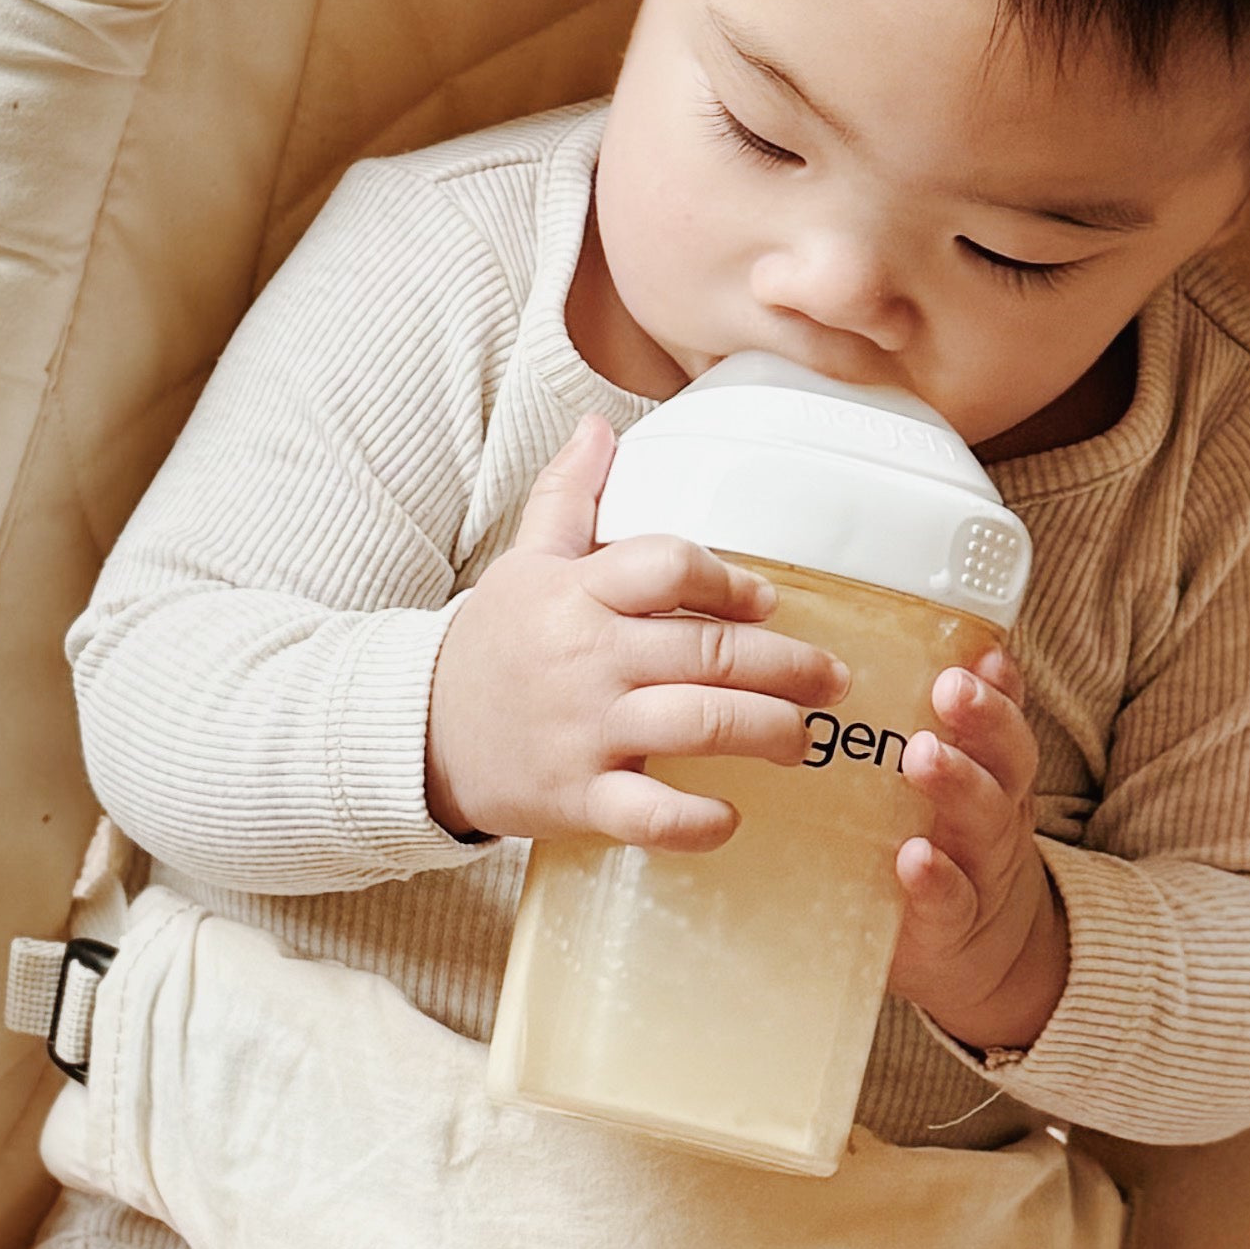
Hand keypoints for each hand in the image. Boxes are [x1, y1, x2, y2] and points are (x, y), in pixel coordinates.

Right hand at [423, 413, 851, 849]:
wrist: (420, 735)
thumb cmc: (491, 648)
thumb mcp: (523, 563)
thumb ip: (567, 495)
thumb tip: (600, 426)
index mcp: (575, 592)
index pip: (668, 566)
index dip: (729, 581)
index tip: (764, 603)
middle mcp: (585, 658)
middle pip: (708, 650)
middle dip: (788, 666)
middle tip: (830, 680)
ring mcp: (584, 731)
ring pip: (700, 724)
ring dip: (769, 731)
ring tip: (800, 737)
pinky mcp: (579, 798)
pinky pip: (652, 815)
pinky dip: (699, 822)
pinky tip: (731, 818)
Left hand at [888, 647, 1069, 1051]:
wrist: (976, 956)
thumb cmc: (939, 850)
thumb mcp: (941, 792)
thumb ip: (915, 737)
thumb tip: (854, 658)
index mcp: (990, 773)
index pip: (1004, 718)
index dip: (1000, 688)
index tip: (980, 655)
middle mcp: (995, 813)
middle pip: (1005, 759)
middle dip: (983, 720)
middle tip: (952, 688)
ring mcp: (978, 867)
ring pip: (984, 820)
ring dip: (957, 784)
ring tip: (925, 756)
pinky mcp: (950, 923)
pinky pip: (950, 899)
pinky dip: (935, 878)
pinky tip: (914, 858)